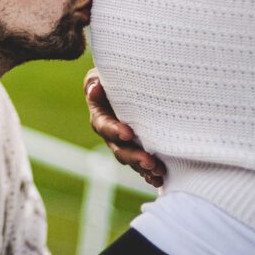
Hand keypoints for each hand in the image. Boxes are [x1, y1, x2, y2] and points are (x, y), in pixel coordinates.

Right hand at [85, 68, 165, 187]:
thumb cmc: (114, 77)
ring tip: (158, 172)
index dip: (114, 131)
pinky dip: (150, 173)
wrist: (130, 84)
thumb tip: (94, 90)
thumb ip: (94, 82)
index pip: (104, 126)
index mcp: (100, 117)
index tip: (128, 134)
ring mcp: (125, 144)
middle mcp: (111, 135)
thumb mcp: (100, 75)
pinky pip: (142, 165)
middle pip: (119, 150)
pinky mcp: (139, 149)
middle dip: (134, 157)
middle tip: (149, 161)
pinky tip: (160, 178)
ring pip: (132, 160)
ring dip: (144, 168)